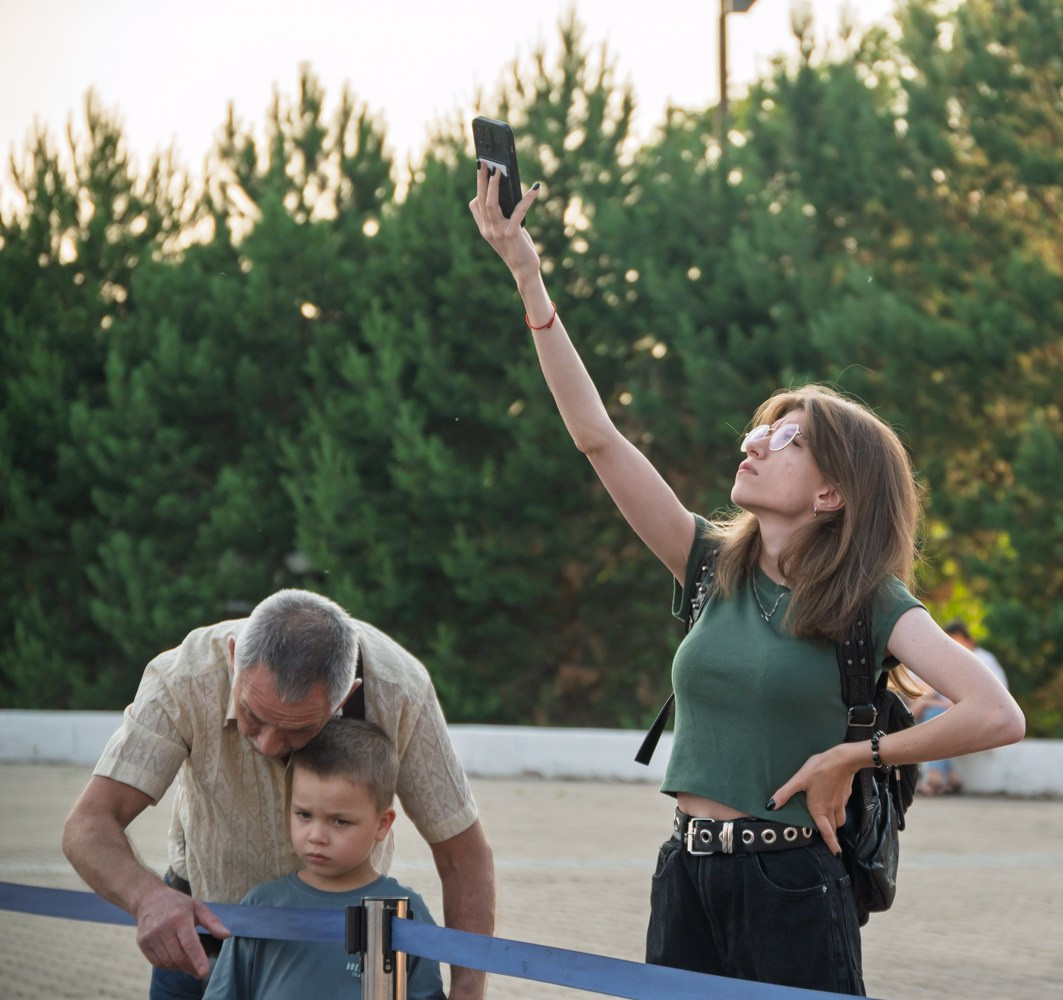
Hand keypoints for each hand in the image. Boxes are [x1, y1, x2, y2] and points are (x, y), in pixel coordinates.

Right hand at [134, 884, 228, 977]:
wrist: (150, 899)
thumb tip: (226, 935)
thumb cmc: (178, 904)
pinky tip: (176, 961)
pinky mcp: (142, 943)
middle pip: (178, 956)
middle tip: (200, 971)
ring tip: (189, 964)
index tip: (204, 972)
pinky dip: (168, 965)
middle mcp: (163, 927)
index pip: (189, 943)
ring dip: (180, 967)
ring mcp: (150, 936)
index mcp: (179, 917)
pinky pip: (157, 962)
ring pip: (168, 961)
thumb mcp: (198, 907)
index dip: (197, 959)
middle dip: (191, 967)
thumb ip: (213, 922)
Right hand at [469, 161, 541, 283]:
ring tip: (500, 170)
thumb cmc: (519, 249)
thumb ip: (504, 216)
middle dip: (482, 179)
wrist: (524, 271)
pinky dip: (527, 198)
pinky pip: (518, 211)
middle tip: (484, 162)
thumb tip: (510, 193)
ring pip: (491, 203)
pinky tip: (536, 188)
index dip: (478, 188)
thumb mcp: (507, 231)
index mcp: (485, 229)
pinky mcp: (511, 233)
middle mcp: (488, 230)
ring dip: (494, 185)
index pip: (475, 206)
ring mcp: (498, 232)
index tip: (481, 171)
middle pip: (481, 199)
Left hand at [768, 746, 857, 855]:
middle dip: (832, 836)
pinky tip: (833, 804)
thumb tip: (770, 806)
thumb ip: (784, 794)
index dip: (832, 844)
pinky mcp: (845, 796)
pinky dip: (838, 811)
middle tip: (831, 840)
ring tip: (830, 823)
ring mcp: (840, 803)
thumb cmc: (819, 769)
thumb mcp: (799, 780)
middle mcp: (831, 809)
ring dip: (835, 824)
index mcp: (819, 809)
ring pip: (840, 820)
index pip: (827, 832)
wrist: (843, 760)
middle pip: (833, 828)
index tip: (837, 855)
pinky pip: (842, 808)